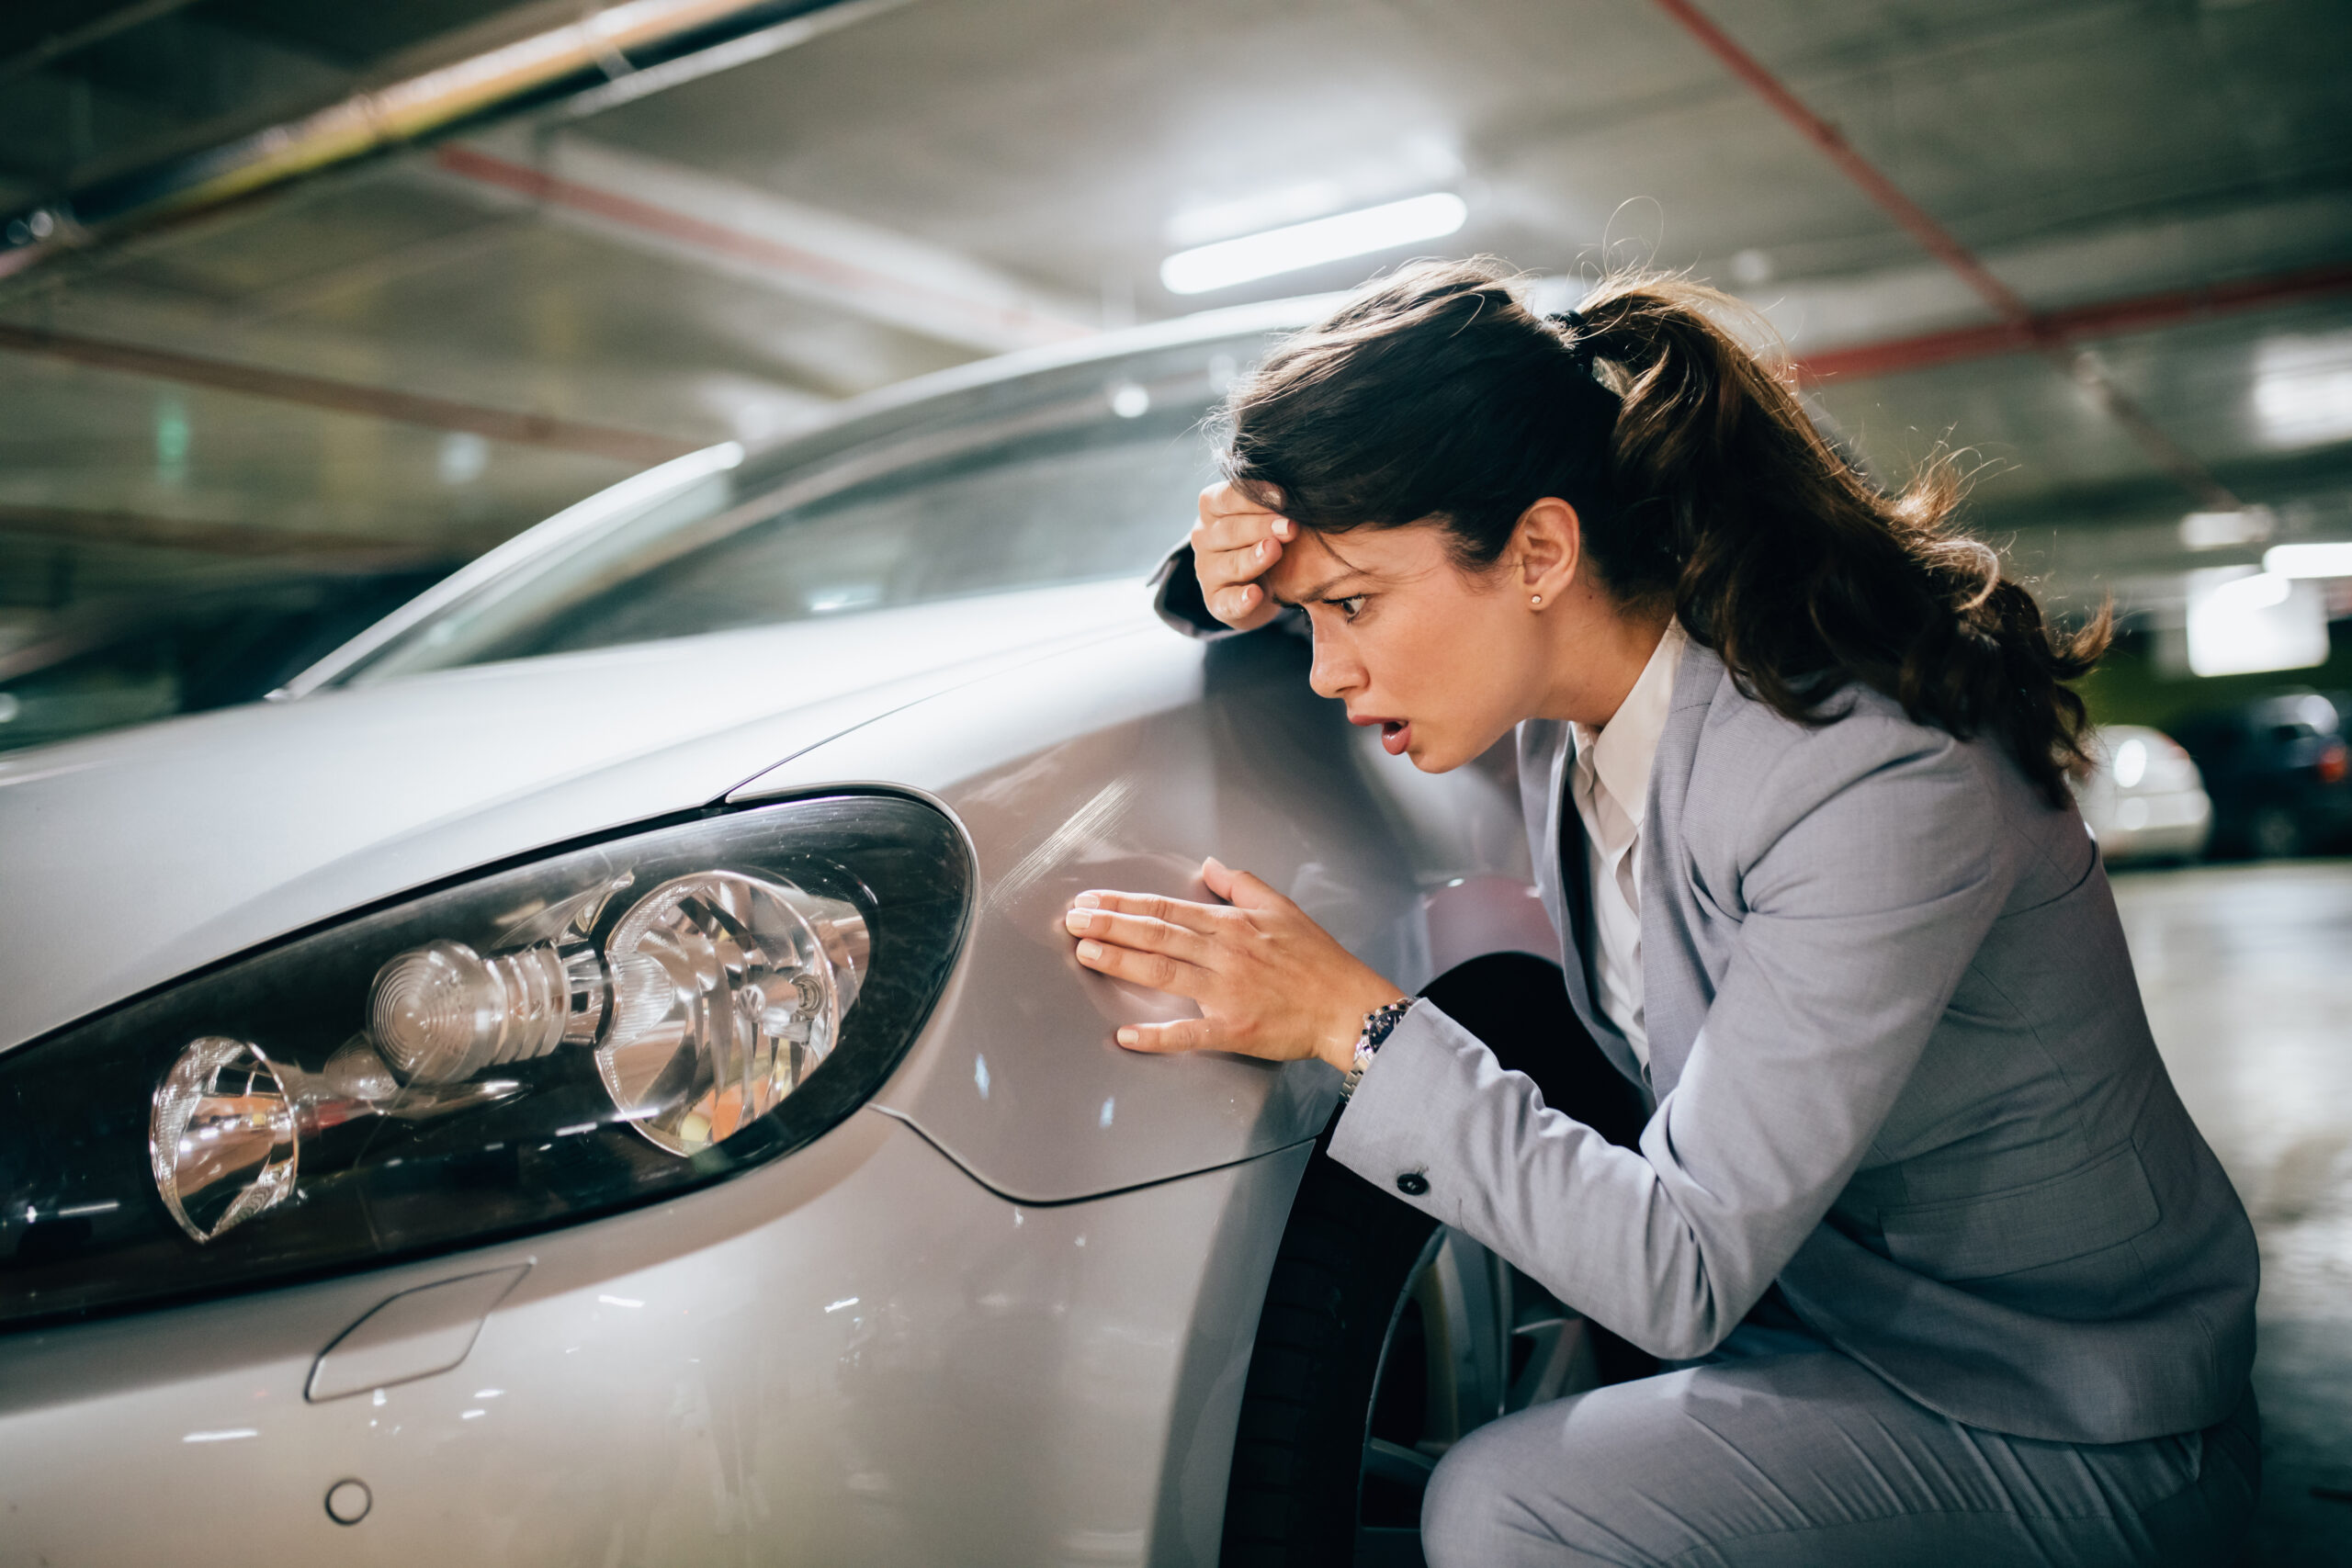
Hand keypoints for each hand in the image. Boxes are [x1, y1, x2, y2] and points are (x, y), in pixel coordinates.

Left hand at [1064, 857, 1404, 1069]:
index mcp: (1231, 926)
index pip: (1166, 909)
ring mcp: (1226, 992)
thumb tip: (1211, 865)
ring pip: (1165, 972)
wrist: (1347, 1005)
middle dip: (1110, 925)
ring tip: (1087, 952)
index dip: (1124, 904)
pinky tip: (1126, 1034)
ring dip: (1122, 961)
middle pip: (1157, 934)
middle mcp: (1224, 954)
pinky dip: (1157, 1036)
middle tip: (1073, 919)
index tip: (1092, 900)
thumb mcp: (1281, 907)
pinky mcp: (1233, 1029)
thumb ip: (1241, 885)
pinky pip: (1188, 1034)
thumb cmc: (1318, 960)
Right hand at [1191, 480, 1292, 631]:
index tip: (1284, 497)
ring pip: (1230, 565)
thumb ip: (1275, 503)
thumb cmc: (1265, 535)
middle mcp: (1204, 537)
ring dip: (1253, 558)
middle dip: (1262, 527)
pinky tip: (1255, 595)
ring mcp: (1208, 571)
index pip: (1228, 498)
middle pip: (1230, 530)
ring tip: (1274, 551)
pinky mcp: (1216, 602)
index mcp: (1213, 508)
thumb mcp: (1267, 513)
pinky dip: (1241, 600)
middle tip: (1291, 527)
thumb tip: (1300, 492)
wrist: (1261, 581)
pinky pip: (1227, 602)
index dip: (1255, 496)